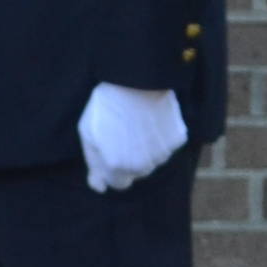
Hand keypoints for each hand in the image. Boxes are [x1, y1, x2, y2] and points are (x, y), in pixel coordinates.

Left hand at [75, 81, 188, 195]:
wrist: (136, 79)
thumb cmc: (107, 105)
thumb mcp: (88, 133)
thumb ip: (94, 164)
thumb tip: (99, 187)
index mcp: (117, 167)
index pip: (119, 183)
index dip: (114, 167)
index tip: (112, 149)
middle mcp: (142, 166)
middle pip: (137, 172)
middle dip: (131, 158)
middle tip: (125, 132)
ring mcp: (162, 153)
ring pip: (154, 160)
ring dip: (147, 148)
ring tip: (139, 122)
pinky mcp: (177, 139)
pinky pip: (168, 145)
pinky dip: (162, 136)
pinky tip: (153, 118)